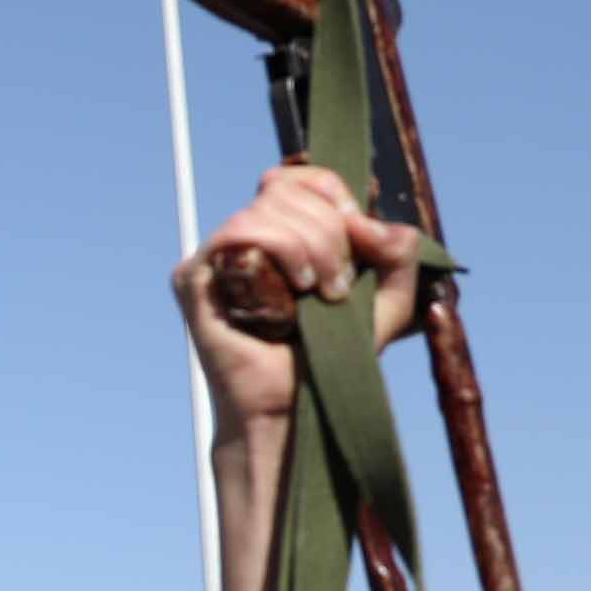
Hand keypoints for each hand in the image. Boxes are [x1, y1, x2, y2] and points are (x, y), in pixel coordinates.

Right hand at [176, 161, 427, 434]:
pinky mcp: (194, 278)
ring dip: (310, 245)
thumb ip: (397, 260)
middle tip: (338, 286)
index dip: (333, 193)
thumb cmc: (329, 362)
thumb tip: (378, 225)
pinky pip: (238, 231)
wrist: (292, 411)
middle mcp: (243, 241)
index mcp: (281, 235)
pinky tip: (296, 289)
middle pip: (286, 189)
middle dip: (329, 230)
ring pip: (265, 208)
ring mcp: (215, 258)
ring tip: (320, 295)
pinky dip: (280, 249)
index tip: (359, 238)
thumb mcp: (384, 306)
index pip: (300, 179)